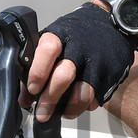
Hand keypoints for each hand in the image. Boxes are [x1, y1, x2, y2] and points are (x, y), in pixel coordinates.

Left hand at [28, 2, 134, 121]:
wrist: (112, 23)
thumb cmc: (77, 34)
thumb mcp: (55, 40)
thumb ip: (37, 66)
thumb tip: (25, 98)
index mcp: (61, 35)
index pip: (47, 50)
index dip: (38, 72)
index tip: (33, 89)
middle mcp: (80, 48)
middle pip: (63, 76)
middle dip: (49, 99)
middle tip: (42, 113)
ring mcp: (97, 62)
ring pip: (82, 94)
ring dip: (70, 109)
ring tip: (62, 112)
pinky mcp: (110, 75)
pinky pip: (96, 99)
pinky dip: (86, 105)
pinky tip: (79, 102)